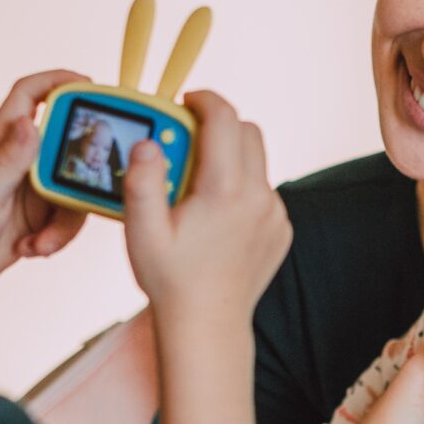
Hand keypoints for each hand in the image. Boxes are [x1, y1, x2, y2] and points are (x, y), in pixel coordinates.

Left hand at [0, 70, 92, 289]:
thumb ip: (8, 160)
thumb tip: (31, 123)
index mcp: (3, 143)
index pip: (30, 95)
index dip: (58, 80)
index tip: (89, 85)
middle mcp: (23, 160)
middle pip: (69, 142)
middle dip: (85, 164)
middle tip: (93, 184)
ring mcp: (35, 188)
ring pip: (76, 188)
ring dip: (67, 219)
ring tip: (41, 241)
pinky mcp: (43, 215)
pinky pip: (70, 218)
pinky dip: (59, 237)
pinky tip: (33, 249)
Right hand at [122, 90, 290, 329]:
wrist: (207, 325)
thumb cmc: (171, 279)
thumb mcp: (141, 231)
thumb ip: (142, 181)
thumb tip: (148, 142)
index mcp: (224, 191)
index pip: (225, 119)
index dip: (205, 99)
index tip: (186, 101)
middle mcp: (259, 197)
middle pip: (248, 132)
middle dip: (219, 126)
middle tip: (187, 141)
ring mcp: (275, 214)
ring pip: (257, 162)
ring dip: (230, 158)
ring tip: (197, 184)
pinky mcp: (281, 228)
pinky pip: (264, 191)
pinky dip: (241, 187)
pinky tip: (215, 215)